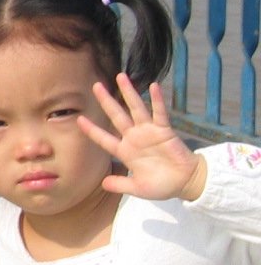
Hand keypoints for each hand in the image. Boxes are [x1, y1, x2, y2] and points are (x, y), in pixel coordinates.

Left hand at [78, 76, 205, 201]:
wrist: (185, 183)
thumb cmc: (161, 185)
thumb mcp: (138, 188)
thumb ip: (121, 184)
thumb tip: (103, 184)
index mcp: (125, 151)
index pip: (104, 138)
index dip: (92, 130)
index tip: (79, 119)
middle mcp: (134, 138)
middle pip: (116, 116)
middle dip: (106, 101)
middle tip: (96, 85)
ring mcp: (149, 132)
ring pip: (136, 108)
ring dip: (129, 93)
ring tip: (121, 76)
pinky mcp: (164, 130)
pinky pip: (160, 113)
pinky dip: (157, 100)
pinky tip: (153, 86)